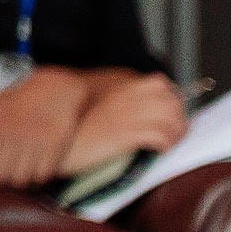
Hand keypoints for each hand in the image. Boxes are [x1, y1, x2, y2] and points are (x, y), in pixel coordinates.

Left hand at [0, 65, 92, 186]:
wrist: (59, 88)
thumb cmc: (18, 98)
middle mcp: (15, 134)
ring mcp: (37, 141)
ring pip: (20, 180)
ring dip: (15, 182)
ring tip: (14, 176)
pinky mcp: (57, 147)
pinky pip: (42, 176)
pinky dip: (35, 179)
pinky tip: (32, 171)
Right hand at [63, 73, 190, 173]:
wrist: (52, 136)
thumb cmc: (69, 122)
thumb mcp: (92, 99)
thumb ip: (115, 96)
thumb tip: (138, 107)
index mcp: (120, 81)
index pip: (162, 86)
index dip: (171, 103)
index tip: (169, 116)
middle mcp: (128, 92)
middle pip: (172, 100)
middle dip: (178, 118)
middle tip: (174, 133)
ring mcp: (128, 111)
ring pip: (171, 118)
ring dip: (175, 133)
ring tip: (168, 143)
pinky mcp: (126, 133)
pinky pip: (160, 136)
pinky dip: (165, 144)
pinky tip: (158, 150)